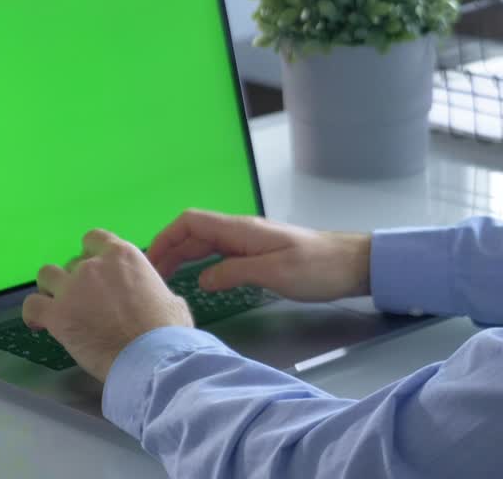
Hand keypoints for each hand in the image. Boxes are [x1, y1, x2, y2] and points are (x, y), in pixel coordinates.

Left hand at [23, 229, 192, 381]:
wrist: (150, 355)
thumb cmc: (167, 330)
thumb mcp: (168, 298)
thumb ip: (150, 289)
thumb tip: (153, 299)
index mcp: (123, 256)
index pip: (94, 238)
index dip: (91, 254)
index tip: (96, 271)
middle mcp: (94, 265)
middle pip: (72, 262)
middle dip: (76, 280)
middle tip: (85, 302)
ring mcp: (72, 288)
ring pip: (46, 275)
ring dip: (51, 288)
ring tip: (59, 306)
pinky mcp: (57, 314)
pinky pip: (32, 305)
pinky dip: (34, 313)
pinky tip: (40, 324)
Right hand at [148, 210, 371, 302]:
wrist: (353, 265)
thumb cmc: (317, 267)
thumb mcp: (274, 273)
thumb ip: (234, 273)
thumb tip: (201, 279)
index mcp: (242, 230)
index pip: (191, 222)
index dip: (166, 237)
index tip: (149, 260)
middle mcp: (242, 232)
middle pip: (195, 233)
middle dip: (169, 251)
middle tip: (151, 277)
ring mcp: (252, 243)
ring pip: (207, 244)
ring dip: (184, 258)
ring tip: (166, 280)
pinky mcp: (261, 255)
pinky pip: (222, 255)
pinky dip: (203, 264)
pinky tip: (199, 281)